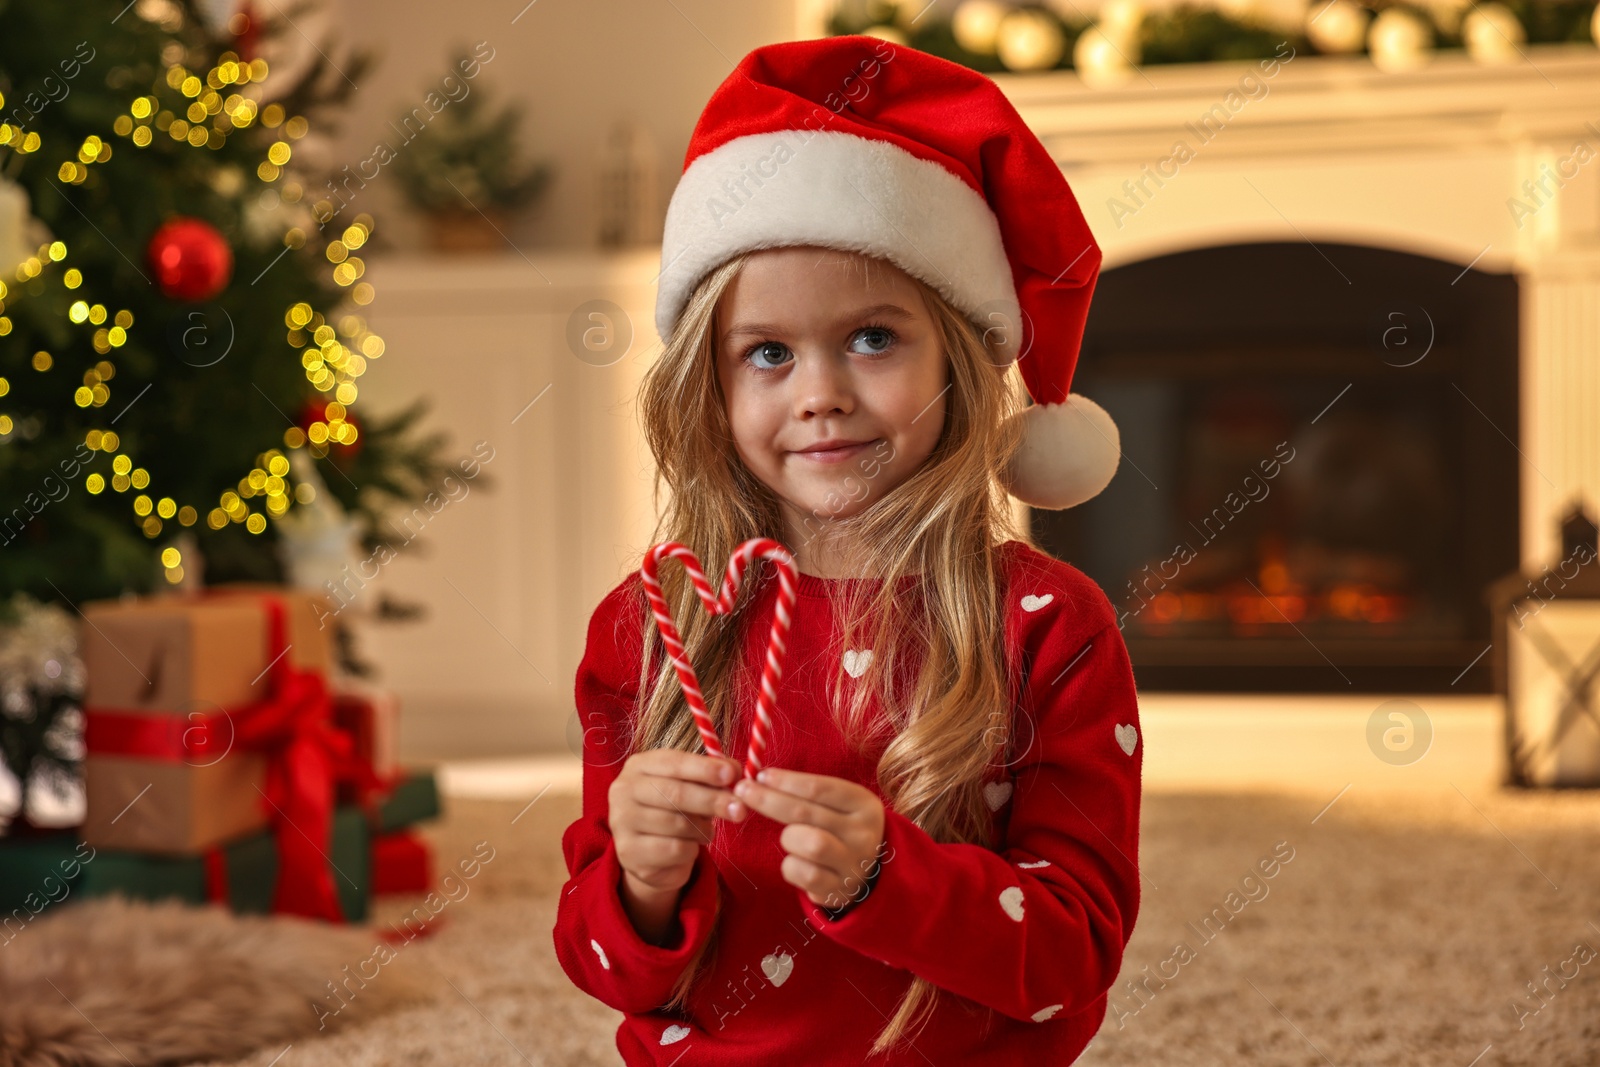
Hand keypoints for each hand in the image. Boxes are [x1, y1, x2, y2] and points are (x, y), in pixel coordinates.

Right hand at [608, 750, 745, 897]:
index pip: (673, 762)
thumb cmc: (674, 809)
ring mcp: (621, 822)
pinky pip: (674, 850)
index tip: (732, 775)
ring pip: (677, 824)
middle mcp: (623, 790)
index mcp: (638, 766)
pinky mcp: (628, 852)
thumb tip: (736, 771)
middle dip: (712, 800)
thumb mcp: (691, 786)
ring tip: (707, 830)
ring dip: (703, 829)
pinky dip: (692, 850)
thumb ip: (712, 776)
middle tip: (739, 809)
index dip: (704, 768)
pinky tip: (690, 847)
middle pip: (675, 794)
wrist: (649, 852)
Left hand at [732, 767, 886, 911]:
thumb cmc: (841, 829)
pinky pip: (803, 874)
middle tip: (743, 791)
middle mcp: (862, 833)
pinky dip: (790, 866)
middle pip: (806, 813)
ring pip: (809, 844)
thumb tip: (763, 779)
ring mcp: (853, 863)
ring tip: (789, 838)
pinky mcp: (838, 889)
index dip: (785, 781)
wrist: (868, 872)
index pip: (819, 788)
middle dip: (769, 800)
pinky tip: (795, 861)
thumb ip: (808, 793)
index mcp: (863, 804)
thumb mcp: (839, 805)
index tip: (760, 775)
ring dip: (788, 838)